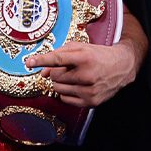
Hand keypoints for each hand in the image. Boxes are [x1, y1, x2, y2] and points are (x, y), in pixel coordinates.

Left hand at [24, 40, 138, 107]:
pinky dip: (66, 92)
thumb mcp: (79, 48)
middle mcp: (87, 75)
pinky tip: (76, 85)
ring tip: (73, 76)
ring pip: (57, 88)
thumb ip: (58, 55)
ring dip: (60, 82)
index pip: (58, 59)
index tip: (29, 62)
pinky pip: (64, 99)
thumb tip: (41, 72)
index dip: (42, 60)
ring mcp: (89, 90)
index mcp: (85, 57)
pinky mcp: (90, 102)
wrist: (122, 67)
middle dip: (56, 72)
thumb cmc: (97, 55)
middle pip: (55, 76)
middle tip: (68, 68)